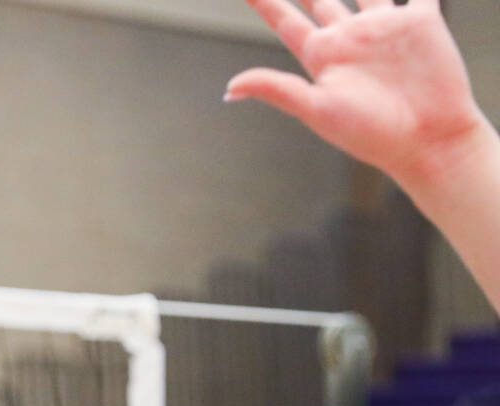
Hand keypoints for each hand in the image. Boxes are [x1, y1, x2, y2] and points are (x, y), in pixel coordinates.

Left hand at [226, 0, 483, 185]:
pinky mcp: (420, 22)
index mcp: (321, 56)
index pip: (284, 20)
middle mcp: (349, 37)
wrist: (427, 141)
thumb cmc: (370, 133)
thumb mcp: (317, 109)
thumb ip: (276, 89)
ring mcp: (383, 27)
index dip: (263, 2)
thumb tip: (228, 88)